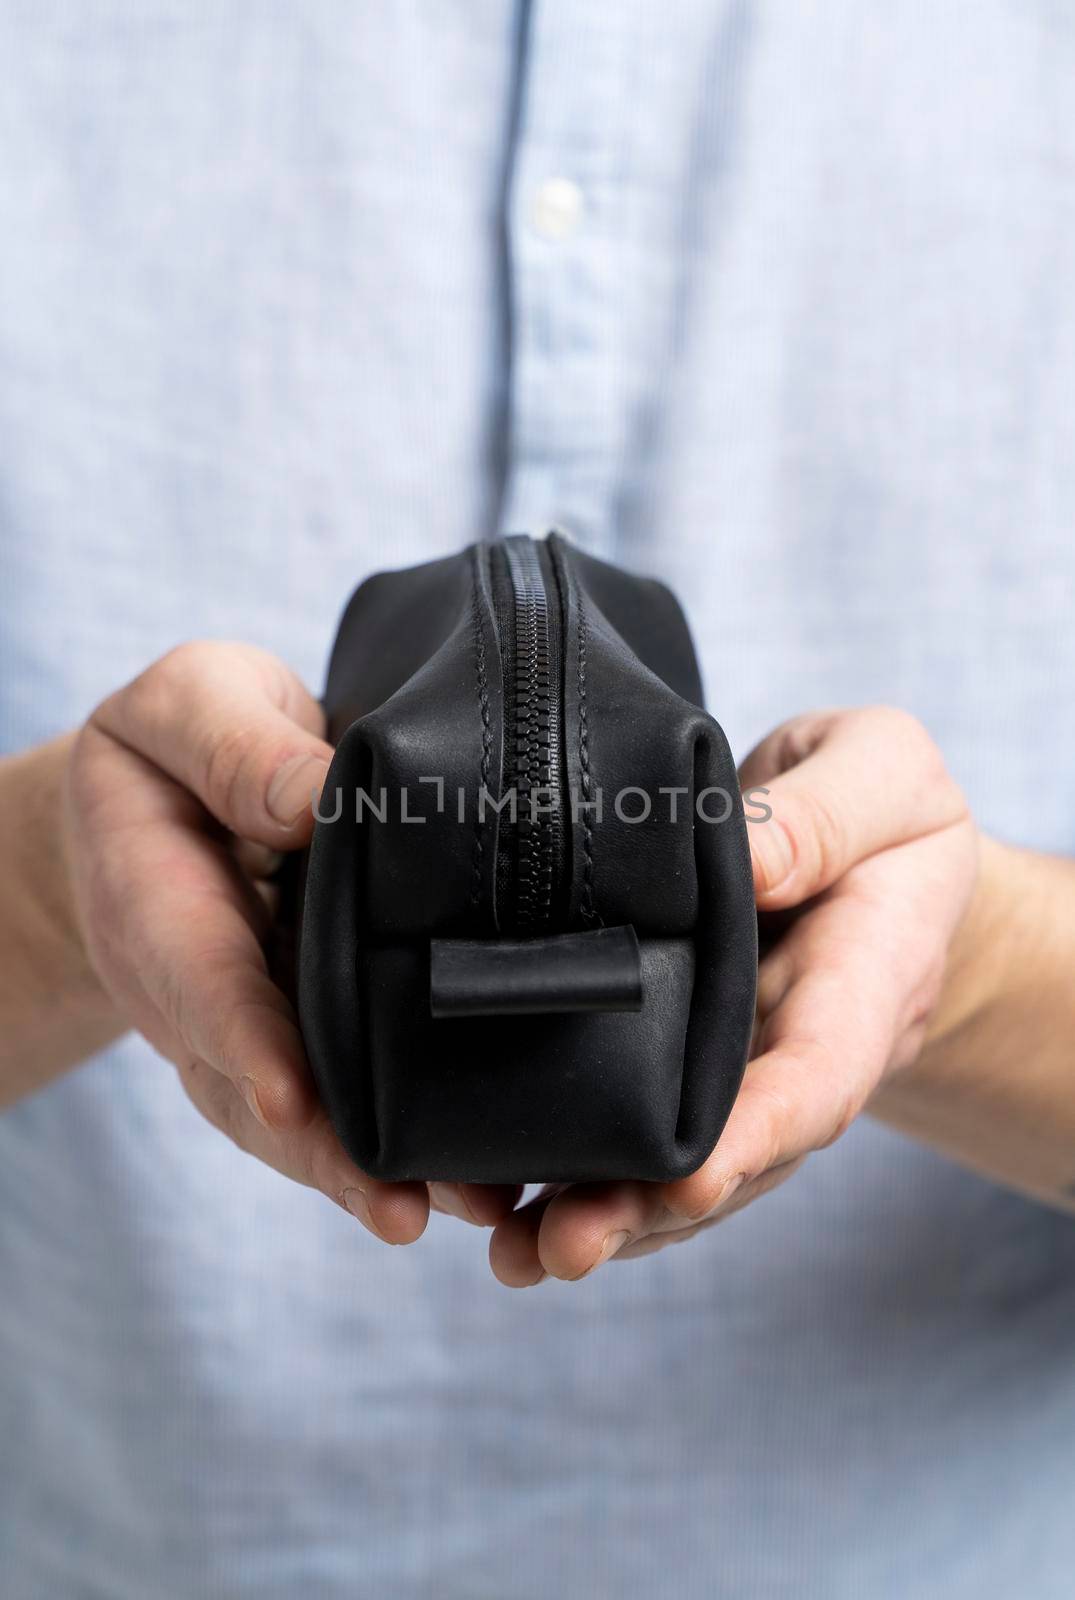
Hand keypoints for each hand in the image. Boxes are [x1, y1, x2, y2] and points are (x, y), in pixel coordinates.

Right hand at [62, 641, 436, 1243]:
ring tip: (473, 1210)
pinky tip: (480, 1186)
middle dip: (328, 1155)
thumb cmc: (182, 743)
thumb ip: (236, 745)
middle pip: (252, 1089)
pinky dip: (398, 1152)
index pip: (198, 977)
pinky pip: (341, 1106)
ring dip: (376, 1175)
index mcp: (156, 900)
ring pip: (301, 1124)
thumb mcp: (190, 703)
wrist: (162, 802)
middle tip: (406, 1207)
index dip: (242, 1038)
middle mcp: (197, 991)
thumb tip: (317, 798)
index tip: (291, 1100)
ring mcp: (248, 1028)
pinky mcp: (303, 1038)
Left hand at [481, 707, 978, 1284]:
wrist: (880, 863)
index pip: (819, 1073)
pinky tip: (506, 1209)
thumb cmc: (884, 813)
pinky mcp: (689, 1068)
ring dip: (604, 1216)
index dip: (758, 1132)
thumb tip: (753, 863)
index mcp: (864, 981)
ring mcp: (742, 1072)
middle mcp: (800, 1051)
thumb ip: (828, 816)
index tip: (691, 1176)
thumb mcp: (884, 775)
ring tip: (517, 1253)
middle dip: (650, 1208)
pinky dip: (580, 1178)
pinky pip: (644, 1136)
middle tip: (562, 1244)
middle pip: (734, 1152)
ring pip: (681, 1167)